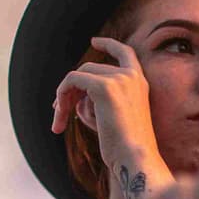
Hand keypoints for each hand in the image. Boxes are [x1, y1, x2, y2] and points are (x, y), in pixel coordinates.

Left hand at [51, 35, 162, 171]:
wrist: (134, 158)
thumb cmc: (124, 147)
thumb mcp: (112, 118)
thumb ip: (96, 102)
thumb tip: (73, 97)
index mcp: (140, 83)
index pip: (125, 53)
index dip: (109, 44)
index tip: (94, 41)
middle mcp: (131, 76)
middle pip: (89, 69)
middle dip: (71, 90)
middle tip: (58, 112)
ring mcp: (118, 79)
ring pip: (78, 76)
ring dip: (63, 98)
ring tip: (58, 124)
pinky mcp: (104, 87)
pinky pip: (71, 81)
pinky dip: (61, 97)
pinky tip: (59, 119)